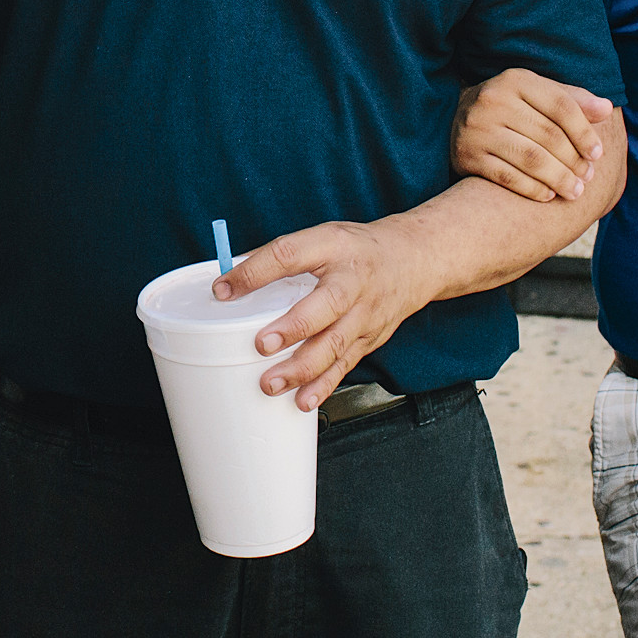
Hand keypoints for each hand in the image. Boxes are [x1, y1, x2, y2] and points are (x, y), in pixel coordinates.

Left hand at [213, 219, 455, 412]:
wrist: (413, 260)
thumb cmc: (357, 249)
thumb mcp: (322, 237)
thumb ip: (281, 257)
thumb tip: (231, 280)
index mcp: (333, 246)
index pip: (290, 254)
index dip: (256, 271)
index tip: (224, 289)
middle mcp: (353, 280)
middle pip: (325, 305)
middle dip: (292, 328)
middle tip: (261, 344)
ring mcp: (364, 313)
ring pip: (335, 344)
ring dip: (302, 368)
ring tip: (271, 382)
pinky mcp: (370, 338)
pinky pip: (345, 365)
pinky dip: (323, 386)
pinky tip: (302, 400)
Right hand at [452, 68, 613, 201]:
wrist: (455, 118)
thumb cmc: (509, 106)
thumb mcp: (536, 94)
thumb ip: (572, 100)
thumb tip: (607, 110)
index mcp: (516, 79)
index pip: (561, 106)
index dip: (584, 132)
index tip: (598, 154)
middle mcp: (493, 100)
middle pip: (548, 135)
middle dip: (574, 160)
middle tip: (588, 177)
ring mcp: (477, 128)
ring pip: (530, 159)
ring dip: (559, 179)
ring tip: (575, 191)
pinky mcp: (466, 155)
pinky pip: (507, 177)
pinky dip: (533, 189)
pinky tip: (548, 196)